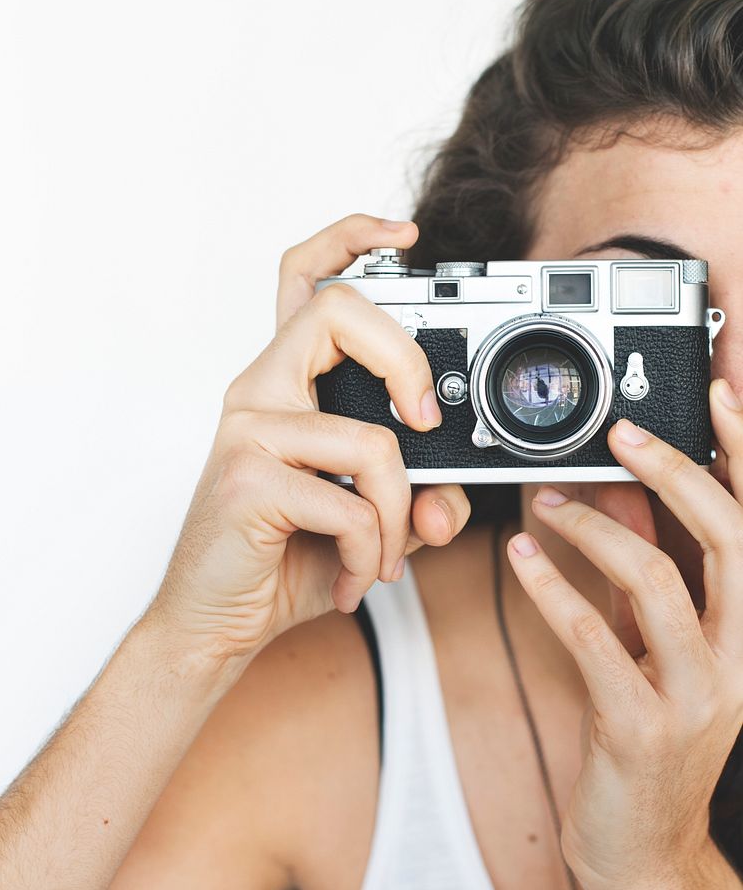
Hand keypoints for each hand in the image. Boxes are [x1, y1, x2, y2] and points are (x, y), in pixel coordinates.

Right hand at [148, 213, 470, 666]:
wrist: (214, 620)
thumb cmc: (281, 558)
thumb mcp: (364, 519)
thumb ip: (413, 496)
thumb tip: (450, 500)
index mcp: (284, 383)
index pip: (302, 279)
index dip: (348, 239)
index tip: (401, 235)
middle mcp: (259, 390)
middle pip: (339, 314)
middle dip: (408, 363)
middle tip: (423, 424)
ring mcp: (248, 429)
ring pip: (373, 439)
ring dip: (398, 516)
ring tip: (383, 556)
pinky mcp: (247, 478)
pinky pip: (352, 504)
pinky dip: (370, 552)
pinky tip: (350, 577)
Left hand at [504, 379, 742, 888]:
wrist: (642, 844)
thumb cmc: (646, 731)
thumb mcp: (652, 642)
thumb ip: (641, 570)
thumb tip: (613, 492)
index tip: (719, 395)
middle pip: (730, 539)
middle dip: (676, 471)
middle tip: (621, 433)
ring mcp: (699, 694)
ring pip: (659, 579)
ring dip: (594, 529)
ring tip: (544, 502)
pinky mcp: (641, 724)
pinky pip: (592, 635)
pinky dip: (550, 584)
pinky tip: (518, 554)